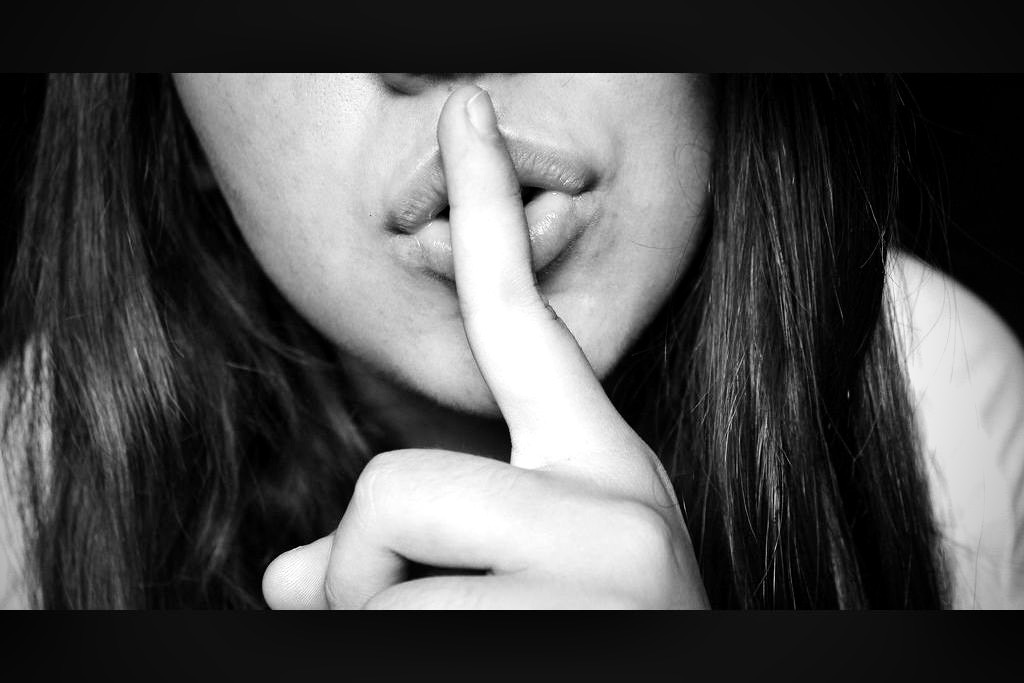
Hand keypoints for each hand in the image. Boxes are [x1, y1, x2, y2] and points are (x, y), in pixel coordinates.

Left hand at [261, 85, 708, 608]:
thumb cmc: (593, 642)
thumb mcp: (531, 578)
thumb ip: (413, 547)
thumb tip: (274, 576)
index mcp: (607, 469)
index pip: (528, 319)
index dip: (489, 212)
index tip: (470, 111)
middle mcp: (616, 507)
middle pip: (388, 486)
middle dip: (360, 565)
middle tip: (404, 612)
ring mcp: (597, 578)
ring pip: (368, 570)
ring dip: (369, 621)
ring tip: (452, 646)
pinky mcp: (558, 634)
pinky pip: (379, 629)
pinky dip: (378, 653)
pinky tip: (465, 664)